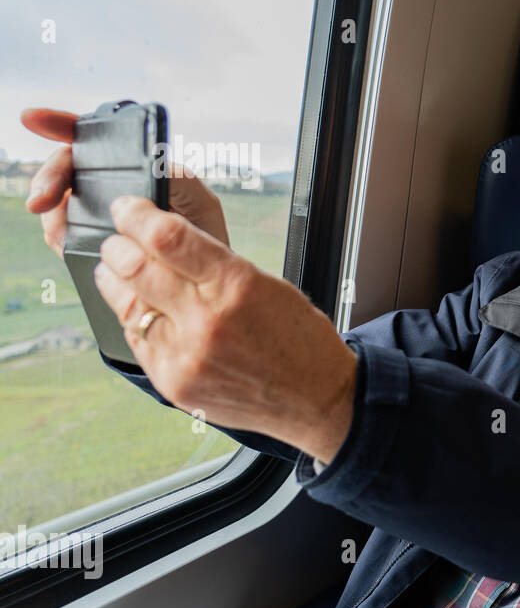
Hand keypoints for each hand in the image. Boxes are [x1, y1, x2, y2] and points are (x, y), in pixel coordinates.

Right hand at [21, 107, 231, 256]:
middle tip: (41, 200)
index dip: (63, 123)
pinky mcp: (89, 238)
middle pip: (68, 168)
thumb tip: (153, 165)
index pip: (93, 139)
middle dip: (50, 178)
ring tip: (58, 225)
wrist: (199, 283)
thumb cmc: (204, 239)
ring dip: (52, 210)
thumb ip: (179, 181)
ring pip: (59, 200)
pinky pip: (63, 231)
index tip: (35, 119)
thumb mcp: (200, 205)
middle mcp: (112, 186)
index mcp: (136, 169)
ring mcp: (97, 211)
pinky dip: (58, 233)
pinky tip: (64, 239)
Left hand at [92, 196, 357, 463]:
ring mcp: (186, 356)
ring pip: (125, 304)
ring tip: (122, 273)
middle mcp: (207, 321)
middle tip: (119, 238)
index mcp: (237, 285)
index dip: (135, 214)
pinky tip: (149, 312)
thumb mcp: (267, 284)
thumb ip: (212, 262)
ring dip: (117, 281)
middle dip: (117, 245)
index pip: (165, 237)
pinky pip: (136, 340)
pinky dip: (136, 319)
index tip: (127, 208)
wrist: (315, 399)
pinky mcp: (173, 383)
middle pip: (132, 266)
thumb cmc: (298, 338)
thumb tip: (161, 236)